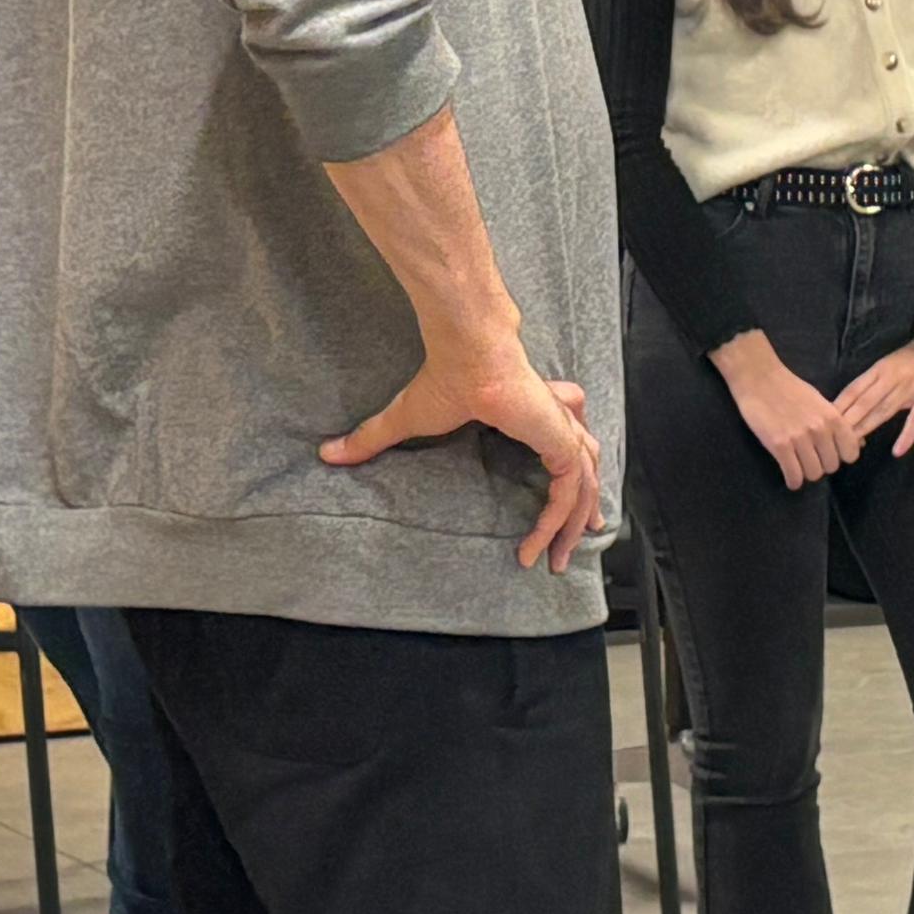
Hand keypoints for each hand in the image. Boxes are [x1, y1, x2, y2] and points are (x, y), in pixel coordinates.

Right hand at [328, 345, 606, 570]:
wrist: (469, 352)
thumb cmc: (446, 378)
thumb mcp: (408, 419)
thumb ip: (374, 439)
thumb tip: (327, 453)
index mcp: (535, 412)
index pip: (567, 444)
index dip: (566, 477)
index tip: (555, 512)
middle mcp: (557, 421)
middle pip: (586, 471)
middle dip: (582, 512)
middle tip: (566, 551)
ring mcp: (563, 433)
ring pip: (585, 488)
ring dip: (573, 527)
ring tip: (558, 561)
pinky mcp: (561, 444)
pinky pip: (568, 496)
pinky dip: (555, 525)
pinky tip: (534, 549)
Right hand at [713, 332, 859, 488]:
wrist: (759, 378)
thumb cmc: (790, 388)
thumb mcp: (820, 402)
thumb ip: (837, 424)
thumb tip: (860, 443)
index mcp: (833, 417)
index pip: (851, 453)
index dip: (840, 456)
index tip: (829, 453)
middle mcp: (820, 429)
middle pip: (831, 467)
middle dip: (821, 465)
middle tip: (809, 458)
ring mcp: (799, 438)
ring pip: (813, 474)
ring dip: (806, 473)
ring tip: (798, 465)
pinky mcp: (779, 445)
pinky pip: (794, 476)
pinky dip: (793, 480)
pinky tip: (789, 476)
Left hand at [826, 319, 913, 460]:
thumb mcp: (892, 364)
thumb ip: (876, 384)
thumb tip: (853, 405)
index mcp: (880, 369)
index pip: (853, 390)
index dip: (837, 408)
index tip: (821, 424)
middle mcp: (892, 377)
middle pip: (864, 402)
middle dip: (846, 422)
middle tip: (829, 441)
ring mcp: (911, 387)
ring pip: (884, 410)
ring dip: (866, 428)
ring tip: (851, 446)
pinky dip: (907, 435)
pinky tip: (897, 451)